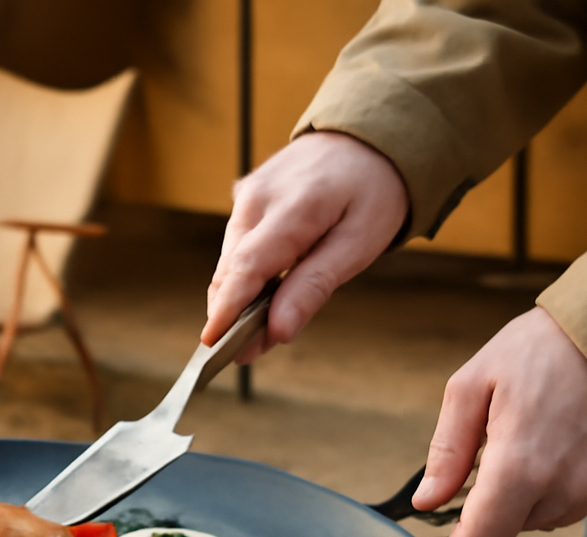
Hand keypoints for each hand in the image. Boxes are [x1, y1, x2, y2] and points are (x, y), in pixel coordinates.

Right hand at [203, 131, 408, 359]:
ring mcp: (248, 193)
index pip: (246, 269)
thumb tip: (277, 331)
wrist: (369, 135)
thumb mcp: (359, 243)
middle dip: (233, 314)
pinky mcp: (246, 195)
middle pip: (231, 270)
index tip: (212, 345)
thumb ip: (314, 287)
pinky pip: (238, 243)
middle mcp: (258, 198)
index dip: (226, 311)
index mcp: (292, 209)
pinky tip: (267, 288)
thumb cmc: (373, 190)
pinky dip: (246, 271)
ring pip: (231, 260)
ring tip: (260, 325)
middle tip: (248, 351)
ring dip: (239, 294)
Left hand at [414, 308, 586, 536]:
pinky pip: (574, 501)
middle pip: (510, 527)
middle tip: (496, 447)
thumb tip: (427, 501)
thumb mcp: (474, 385)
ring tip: (533, 436)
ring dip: (526, 495)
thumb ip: (448, 450)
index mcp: (520, 466)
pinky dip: (559, 484)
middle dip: (493, 504)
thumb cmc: (541, 350)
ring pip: (542, 517)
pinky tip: (561, 441)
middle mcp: (562, 488)